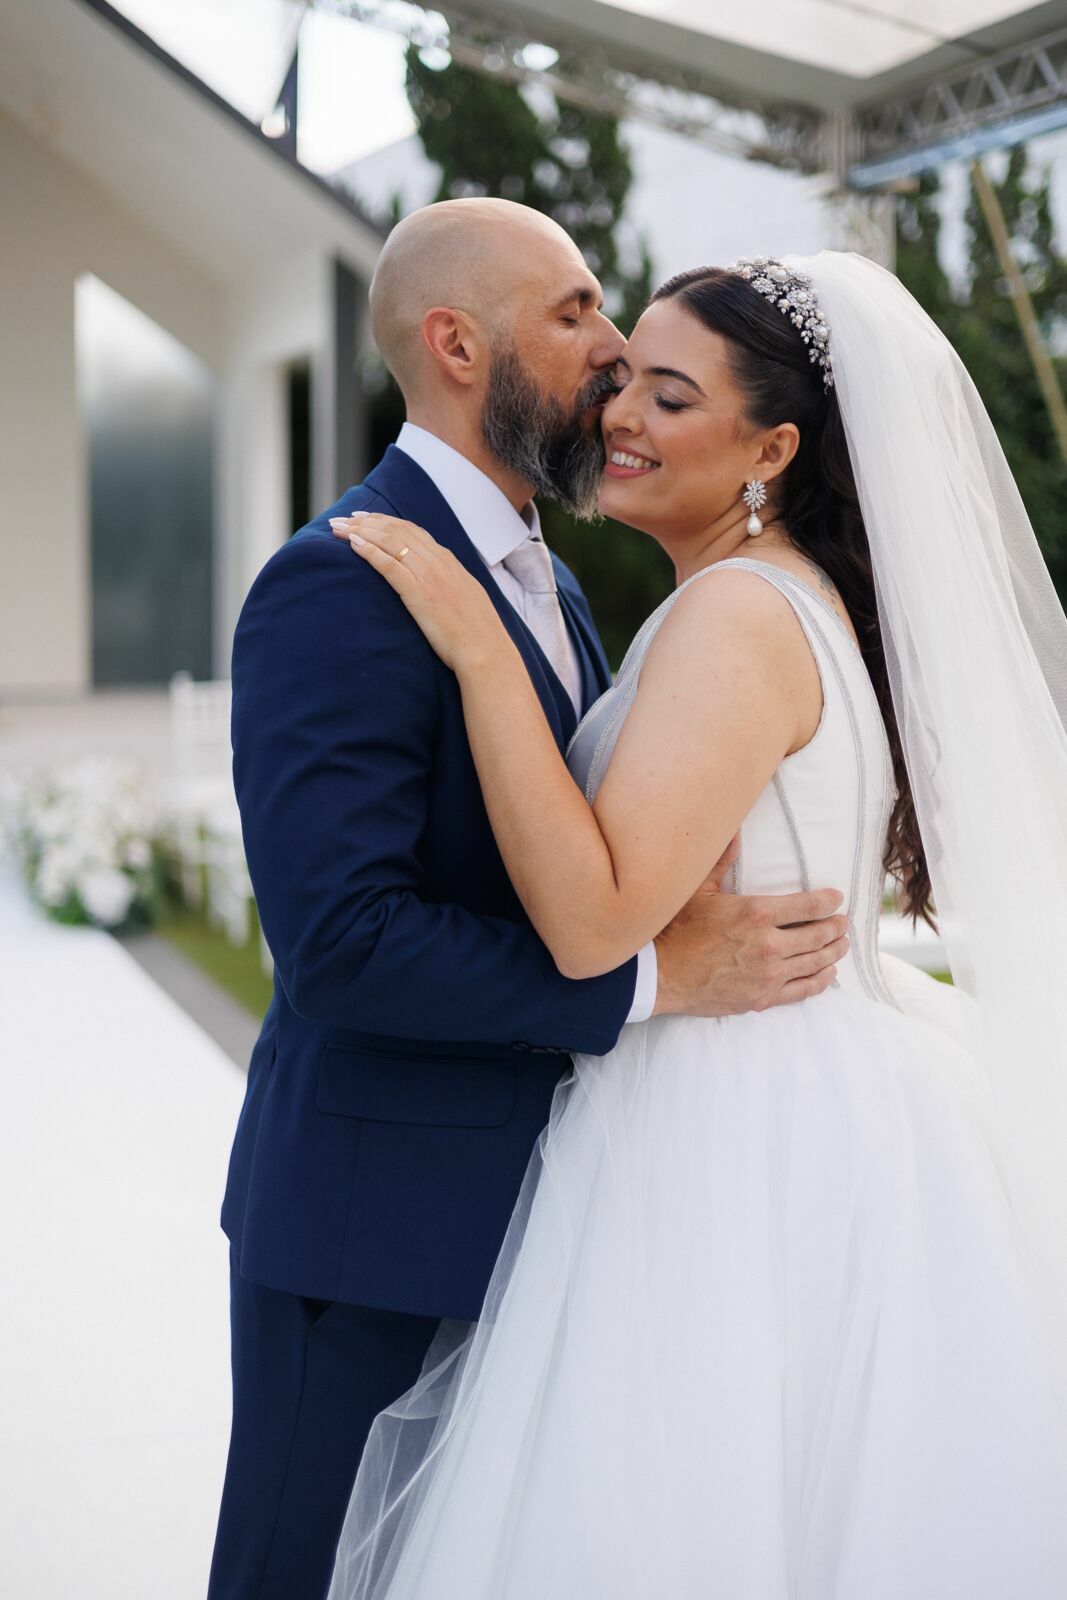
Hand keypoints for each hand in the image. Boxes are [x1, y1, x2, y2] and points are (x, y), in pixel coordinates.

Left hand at [329, 512, 506, 673]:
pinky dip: (369, 551)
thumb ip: (449, 584)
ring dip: (361, 531)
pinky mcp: (419, 593)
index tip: (366, 518)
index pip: (413, 531)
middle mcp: (438, 561)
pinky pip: (389, 565)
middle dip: (367, 521)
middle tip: (343, 517)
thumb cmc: (477, 633)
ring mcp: (429, 576)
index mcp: (449, 561)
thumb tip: (437, 584)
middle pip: (397, 530)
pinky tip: (353, 544)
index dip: (386, 521)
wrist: (485, 650)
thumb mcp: (465, 598)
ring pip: (390, 541)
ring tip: (338, 527)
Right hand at [652, 871, 848, 1017]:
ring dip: (834, 952)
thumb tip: (733, 832)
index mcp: (757, 913)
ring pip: (816, 962)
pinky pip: (804, 989)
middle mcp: (769, 944)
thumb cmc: (677, 930)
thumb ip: (723, 861)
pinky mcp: (763, 998)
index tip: (836, 899)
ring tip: (842, 944)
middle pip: (819, 935)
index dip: (828, 901)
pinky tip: (829, 973)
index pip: (809, 906)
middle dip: (836, 927)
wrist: (660, 974)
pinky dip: (821, 980)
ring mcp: (769, 974)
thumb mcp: (700, 890)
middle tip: (842, 922)